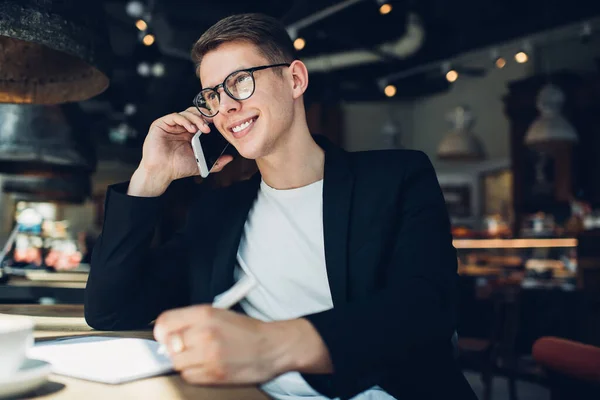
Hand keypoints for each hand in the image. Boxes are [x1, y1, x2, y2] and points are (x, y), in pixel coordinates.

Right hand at [128, 107, 233, 196]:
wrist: (161, 172)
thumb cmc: (178, 168)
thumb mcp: (201, 164)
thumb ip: (216, 162)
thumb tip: (230, 158)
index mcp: (190, 133)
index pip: (202, 120)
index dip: (210, 120)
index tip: (220, 124)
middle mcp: (181, 127)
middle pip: (195, 114)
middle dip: (205, 118)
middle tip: (213, 125)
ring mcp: (171, 124)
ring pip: (187, 113)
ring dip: (197, 119)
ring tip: (203, 129)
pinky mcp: (161, 124)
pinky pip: (175, 116)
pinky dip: (185, 120)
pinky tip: (191, 129)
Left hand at [153, 305, 332, 384]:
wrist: (272, 347)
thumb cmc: (248, 330)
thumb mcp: (219, 314)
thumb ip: (192, 320)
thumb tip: (166, 333)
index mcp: (205, 314)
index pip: (164, 322)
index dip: (162, 331)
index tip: (165, 336)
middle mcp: (204, 333)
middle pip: (168, 346)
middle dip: (175, 348)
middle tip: (188, 347)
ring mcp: (208, 355)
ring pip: (177, 363)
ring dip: (185, 362)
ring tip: (200, 357)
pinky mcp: (214, 373)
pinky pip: (189, 377)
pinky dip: (194, 373)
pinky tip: (207, 365)